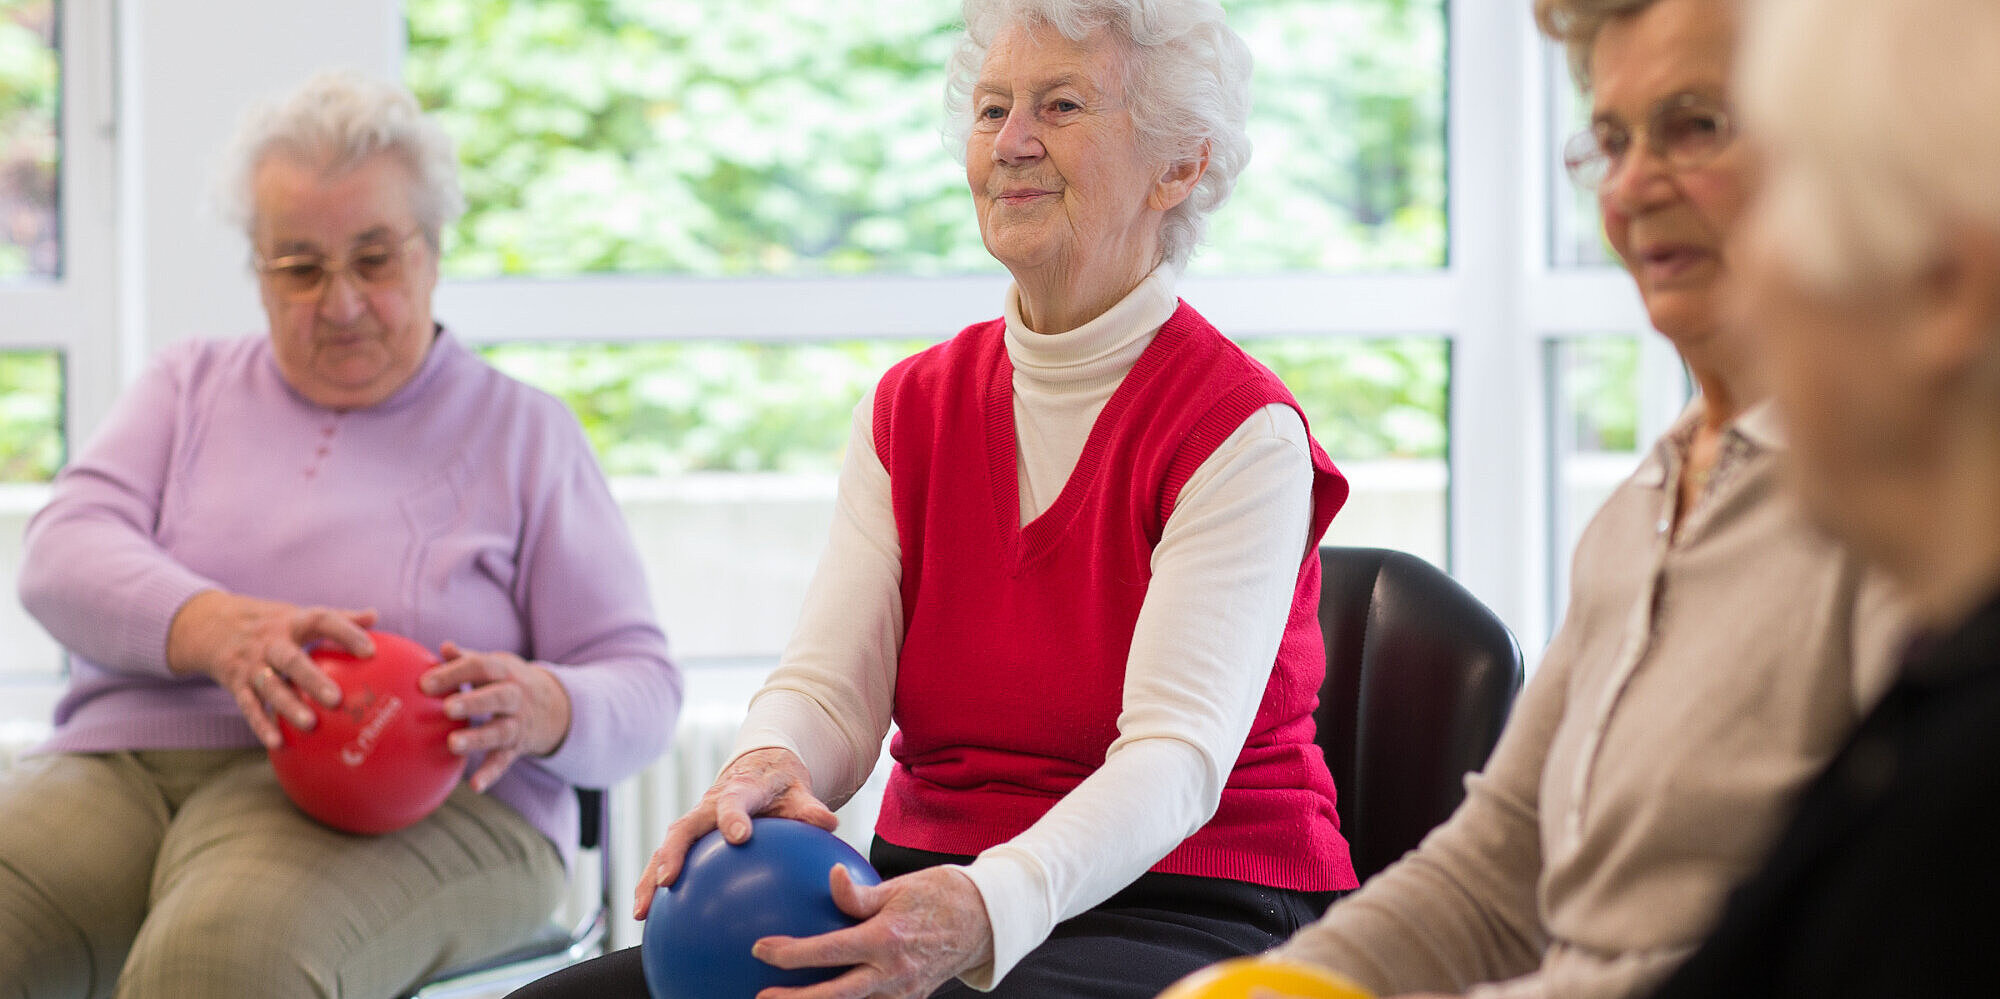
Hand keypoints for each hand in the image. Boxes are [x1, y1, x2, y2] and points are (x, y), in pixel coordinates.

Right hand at [165, 589, 376, 749]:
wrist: (212, 624)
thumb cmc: (273, 624)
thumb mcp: (299, 615)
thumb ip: (338, 617)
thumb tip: (375, 615)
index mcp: (292, 621)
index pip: (321, 620)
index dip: (346, 633)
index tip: (370, 651)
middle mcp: (270, 642)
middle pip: (291, 660)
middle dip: (312, 679)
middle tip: (337, 699)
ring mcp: (250, 664)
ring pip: (269, 687)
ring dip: (288, 706)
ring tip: (311, 725)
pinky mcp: (236, 684)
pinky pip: (249, 707)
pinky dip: (261, 725)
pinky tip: (278, 744)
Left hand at [419, 641, 572, 791]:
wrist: (554, 706)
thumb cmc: (508, 682)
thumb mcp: (495, 666)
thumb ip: (469, 659)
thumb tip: (445, 647)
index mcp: (506, 672)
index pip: (482, 667)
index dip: (454, 673)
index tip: (424, 683)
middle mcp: (516, 697)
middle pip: (498, 697)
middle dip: (474, 702)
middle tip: (447, 708)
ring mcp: (519, 723)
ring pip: (501, 731)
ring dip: (478, 738)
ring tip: (453, 744)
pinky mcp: (518, 747)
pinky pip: (504, 761)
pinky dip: (491, 773)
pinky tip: (474, 785)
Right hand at [632, 747, 838, 918]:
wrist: (757, 770)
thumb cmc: (781, 786)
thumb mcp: (800, 792)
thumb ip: (810, 810)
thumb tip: (830, 823)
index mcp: (739, 791)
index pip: (734, 802)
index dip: (733, 817)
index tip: (738, 836)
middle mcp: (707, 806)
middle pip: (683, 829)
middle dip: (672, 854)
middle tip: (667, 881)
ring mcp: (693, 823)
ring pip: (664, 849)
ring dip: (649, 878)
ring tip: (641, 912)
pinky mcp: (687, 839)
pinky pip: (666, 863)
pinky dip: (652, 888)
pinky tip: (648, 920)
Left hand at [750, 864, 993, 998]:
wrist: (986, 921)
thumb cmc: (941, 894)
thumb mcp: (900, 886)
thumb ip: (859, 893)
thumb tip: (832, 877)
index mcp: (887, 939)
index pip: (829, 951)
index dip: (792, 953)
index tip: (760, 948)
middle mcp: (893, 972)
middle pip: (835, 996)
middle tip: (761, 998)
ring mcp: (903, 992)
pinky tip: (824, 996)